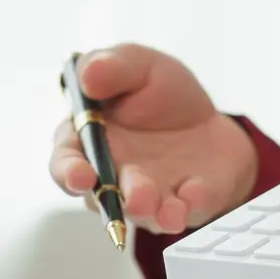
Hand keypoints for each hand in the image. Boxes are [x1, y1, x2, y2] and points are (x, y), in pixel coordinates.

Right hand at [49, 44, 259, 232]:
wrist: (213, 121)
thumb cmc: (164, 96)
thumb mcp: (141, 66)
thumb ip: (113, 66)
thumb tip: (88, 76)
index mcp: (91, 141)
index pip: (66, 162)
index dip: (69, 171)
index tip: (80, 175)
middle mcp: (114, 175)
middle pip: (102, 196)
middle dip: (114, 199)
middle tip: (131, 197)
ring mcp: (150, 195)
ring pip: (143, 211)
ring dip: (150, 210)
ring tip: (162, 207)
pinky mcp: (185, 205)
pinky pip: (186, 210)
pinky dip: (191, 205)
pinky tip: (196, 192)